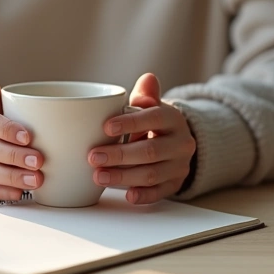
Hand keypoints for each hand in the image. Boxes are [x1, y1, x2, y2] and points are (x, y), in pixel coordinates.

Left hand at [88, 73, 195, 204]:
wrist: (176, 143)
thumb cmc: (154, 123)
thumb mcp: (151, 107)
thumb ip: (145, 96)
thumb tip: (148, 78)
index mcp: (173, 119)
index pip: (154, 118)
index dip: (130, 123)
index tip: (106, 128)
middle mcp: (181, 143)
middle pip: (150, 151)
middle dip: (119, 155)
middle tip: (92, 156)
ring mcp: (179, 166)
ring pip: (152, 174)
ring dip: (123, 176)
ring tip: (97, 176)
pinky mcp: (175, 184)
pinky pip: (159, 193)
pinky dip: (143, 196)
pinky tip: (127, 196)